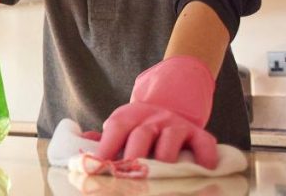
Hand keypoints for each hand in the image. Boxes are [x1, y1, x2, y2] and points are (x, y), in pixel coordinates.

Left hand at [94, 56, 218, 168]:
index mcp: (129, 116)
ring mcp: (176, 125)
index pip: (116, 128)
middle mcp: (153, 118)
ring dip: (164, 160)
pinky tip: (202, 170)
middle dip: (134, 157)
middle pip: (141, 136)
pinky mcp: (198, 133)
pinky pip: (204, 144)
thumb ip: (102, 140)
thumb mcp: (120, 126)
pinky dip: (205, 157)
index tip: (98, 165)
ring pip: (170, 141)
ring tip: (159, 177)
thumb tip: (81, 151)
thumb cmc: (138, 128)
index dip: (106, 146)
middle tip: (127, 176)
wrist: (169, 108)